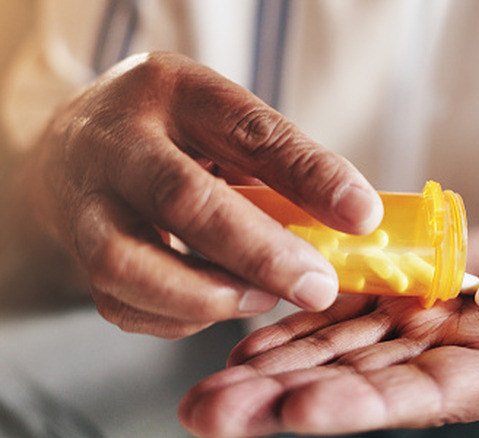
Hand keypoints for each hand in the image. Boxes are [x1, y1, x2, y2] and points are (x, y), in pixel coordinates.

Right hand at [21, 52, 382, 337]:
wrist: (79, 141)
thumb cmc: (174, 131)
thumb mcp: (224, 119)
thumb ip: (278, 164)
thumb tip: (350, 223)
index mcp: (175, 92)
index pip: (249, 131)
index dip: (310, 176)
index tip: (362, 216)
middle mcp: (119, 143)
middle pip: (182, 201)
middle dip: (260, 253)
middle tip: (317, 286)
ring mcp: (86, 201)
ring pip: (128, 263)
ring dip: (207, 296)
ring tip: (261, 298)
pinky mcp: (77, 254)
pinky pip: (122, 303)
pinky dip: (179, 317)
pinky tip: (217, 302)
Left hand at [179, 224, 478, 436]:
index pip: (415, 397)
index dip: (360, 405)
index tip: (301, 415)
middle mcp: (427, 365)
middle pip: (348, 384)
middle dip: (280, 401)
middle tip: (211, 416)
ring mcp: (400, 335)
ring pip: (324, 353)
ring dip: (265, 371)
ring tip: (203, 396)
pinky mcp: (384, 302)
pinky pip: (329, 315)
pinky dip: (285, 327)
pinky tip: (238, 343)